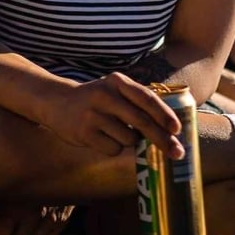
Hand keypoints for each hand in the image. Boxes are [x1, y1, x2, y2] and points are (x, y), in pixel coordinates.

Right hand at [42, 73, 182, 158]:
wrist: (56, 101)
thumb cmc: (96, 99)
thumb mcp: (114, 89)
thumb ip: (137, 102)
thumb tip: (170, 128)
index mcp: (117, 82)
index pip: (146, 98)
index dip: (164, 115)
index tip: (177, 130)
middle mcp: (105, 96)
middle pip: (142, 122)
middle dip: (162, 139)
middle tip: (177, 152)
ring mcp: (93, 115)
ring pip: (129, 139)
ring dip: (130, 141)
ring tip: (114, 131)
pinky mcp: (84, 133)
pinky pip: (113, 149)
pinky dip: (113, 147)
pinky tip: (101, 136)